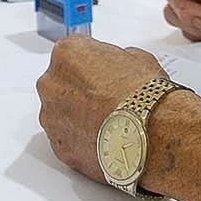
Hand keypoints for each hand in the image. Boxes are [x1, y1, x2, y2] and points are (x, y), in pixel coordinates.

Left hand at [36, 36, 171, 185]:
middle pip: (61, 84)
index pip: (72, 54)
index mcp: (67, 53)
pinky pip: (66, 140)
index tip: (103, 75)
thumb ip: (118, 58)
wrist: (148, 132)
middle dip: (79, 91)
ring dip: (77, 117)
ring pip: (60, 114)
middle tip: (106, 99)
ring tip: (108, 123)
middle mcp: (51, 84)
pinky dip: (80, 140)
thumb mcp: (138, 58)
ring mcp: (51, 117)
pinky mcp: (59, 146)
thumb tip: (121, 65)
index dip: (92, 66)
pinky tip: (103, 140)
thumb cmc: (143, 94)